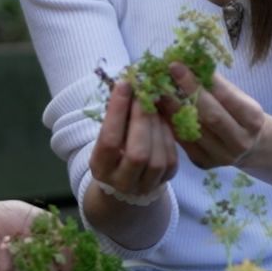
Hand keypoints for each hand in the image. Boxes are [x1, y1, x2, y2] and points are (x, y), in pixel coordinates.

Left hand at [0, 200, 78, 270]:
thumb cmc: (9, 217)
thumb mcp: (43, 220)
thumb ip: (63, 238)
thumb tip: (78, 258)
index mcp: (54, 264)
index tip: (72, 259)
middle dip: (43, 258)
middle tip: (32, 238)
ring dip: (24, 260)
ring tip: (16, 240)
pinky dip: (6, 266)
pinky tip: (4, 247)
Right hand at [90, 80, 178, 201]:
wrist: (125, 180)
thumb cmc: (113, 150)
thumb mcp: (106, 136)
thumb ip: (115, 117)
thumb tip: (129, 85)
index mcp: (101, 169)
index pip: (110, 141)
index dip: (118, 111)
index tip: (124, 85)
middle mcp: (122, 182)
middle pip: (137, 153)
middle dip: (142, 118)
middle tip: (144, 92)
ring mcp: (145, 185)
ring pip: (156, 157)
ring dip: (157, 125)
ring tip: (153, 104)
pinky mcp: (164, 181)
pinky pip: (170, 158)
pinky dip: (167, 135)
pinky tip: (161, 119)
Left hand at [159, 63, 268, 169]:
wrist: (248, 144)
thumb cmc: (237, 111)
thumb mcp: (236, 95)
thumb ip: (214, 83)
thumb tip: (185, 62)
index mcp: (253, 119)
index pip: (225, 96)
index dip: (201, 81)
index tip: (178, 64)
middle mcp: (240, 141)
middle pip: (210, 116)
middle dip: (185, 92)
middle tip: (164, 75)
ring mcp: (221, 156)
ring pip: (193, 130)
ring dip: (172, 108)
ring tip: (156, 89)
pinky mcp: (204, 162)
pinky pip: (183, 141)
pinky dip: (169, 122)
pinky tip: (159, 108)